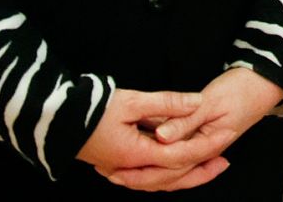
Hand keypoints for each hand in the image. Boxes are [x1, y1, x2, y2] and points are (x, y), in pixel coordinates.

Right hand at [77, 88, 229, 191]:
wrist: (56, 118)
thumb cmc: (91, 108)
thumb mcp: (133, 100)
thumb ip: (167, 103)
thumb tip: (197, 102)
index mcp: (135, 155)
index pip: (179, 155)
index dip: (205, 146)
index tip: (226, 135)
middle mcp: (129, 169)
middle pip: (173, 177)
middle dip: (201, 170)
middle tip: (225, 161)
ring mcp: (121, 171)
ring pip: (160, 182)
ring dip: (186, 175)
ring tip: (209, 164)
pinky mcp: (118, 167)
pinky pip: (149, 178)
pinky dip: (168, 175)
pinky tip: (180, 167)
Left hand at [119, 67, 282, 186]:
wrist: (264, 83)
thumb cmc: (242, 90)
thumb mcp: (211, 102)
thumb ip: (184, 120)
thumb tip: (161, 136)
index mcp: (207, 143)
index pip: (170, 163)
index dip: (143, 168)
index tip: (120, 168)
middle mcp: (205, 150)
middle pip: (170, 174)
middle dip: (141, 178)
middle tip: (115, 176)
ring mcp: (205, 146)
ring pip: (174, 169)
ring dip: (150, 173)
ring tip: (125, 172)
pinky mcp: (203, 138)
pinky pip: (179, 157)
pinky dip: (161, 161)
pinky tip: (149, 156)